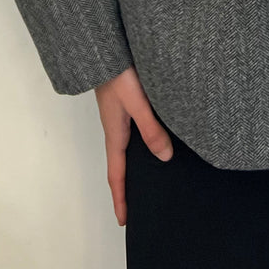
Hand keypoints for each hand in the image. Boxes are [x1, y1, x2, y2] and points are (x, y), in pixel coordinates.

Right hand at [94, 65, 174, 226]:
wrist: (104, 47)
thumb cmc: (119, 74)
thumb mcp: (137, 103)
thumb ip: (151, 128)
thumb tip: (164, 158)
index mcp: (115, 134)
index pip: (116, 175)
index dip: (121, 198)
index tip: (124, 221)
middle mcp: (115, 128)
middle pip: (120, 165)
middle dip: (127, 187)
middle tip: (138, 206)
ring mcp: (119, 116)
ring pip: (126, 148)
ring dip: (134, 166)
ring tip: (150, 178)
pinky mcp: (124, 103)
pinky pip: (132, 132)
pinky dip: (140, 145)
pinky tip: (155, 141)